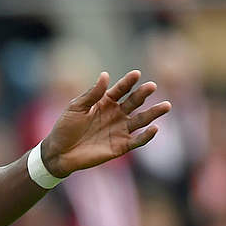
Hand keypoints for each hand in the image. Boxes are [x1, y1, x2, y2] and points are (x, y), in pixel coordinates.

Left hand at [41, 70, 171, 176]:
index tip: (136, 74)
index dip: (128, 82)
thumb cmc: (65, 127)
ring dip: (153, 113)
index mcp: (105, 102)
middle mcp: (116, 114)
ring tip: (166, 106)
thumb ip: (92, 94)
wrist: (59, 152)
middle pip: (133, 102)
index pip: (120, 90)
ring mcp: (119, 130)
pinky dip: (147, 136)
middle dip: (143, 94)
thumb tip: (105, 75)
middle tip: (152, 86)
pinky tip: (154, 128)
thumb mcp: (76, 108)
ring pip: (140, 120)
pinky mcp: (121, 146)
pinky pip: (137, 140)